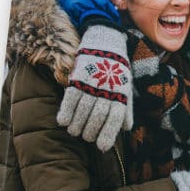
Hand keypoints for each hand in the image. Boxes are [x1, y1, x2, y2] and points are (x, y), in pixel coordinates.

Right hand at [56, 24, 132, 151]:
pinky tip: (63, 122)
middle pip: (96, 118)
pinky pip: (70, 99)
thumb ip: (126, 108)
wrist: (106, 42)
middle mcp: (107, 91)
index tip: (101, 148)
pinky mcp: (78, 78)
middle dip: (90, 132)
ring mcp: (92, 85)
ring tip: (74, 132)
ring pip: (82, 111)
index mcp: (121, 94)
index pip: (114, 120)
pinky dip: (66, 112)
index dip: (107, 135)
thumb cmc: (117, 69)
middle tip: (85, 137)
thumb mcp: (126, 87)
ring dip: (77, 125)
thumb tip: (126, 128)